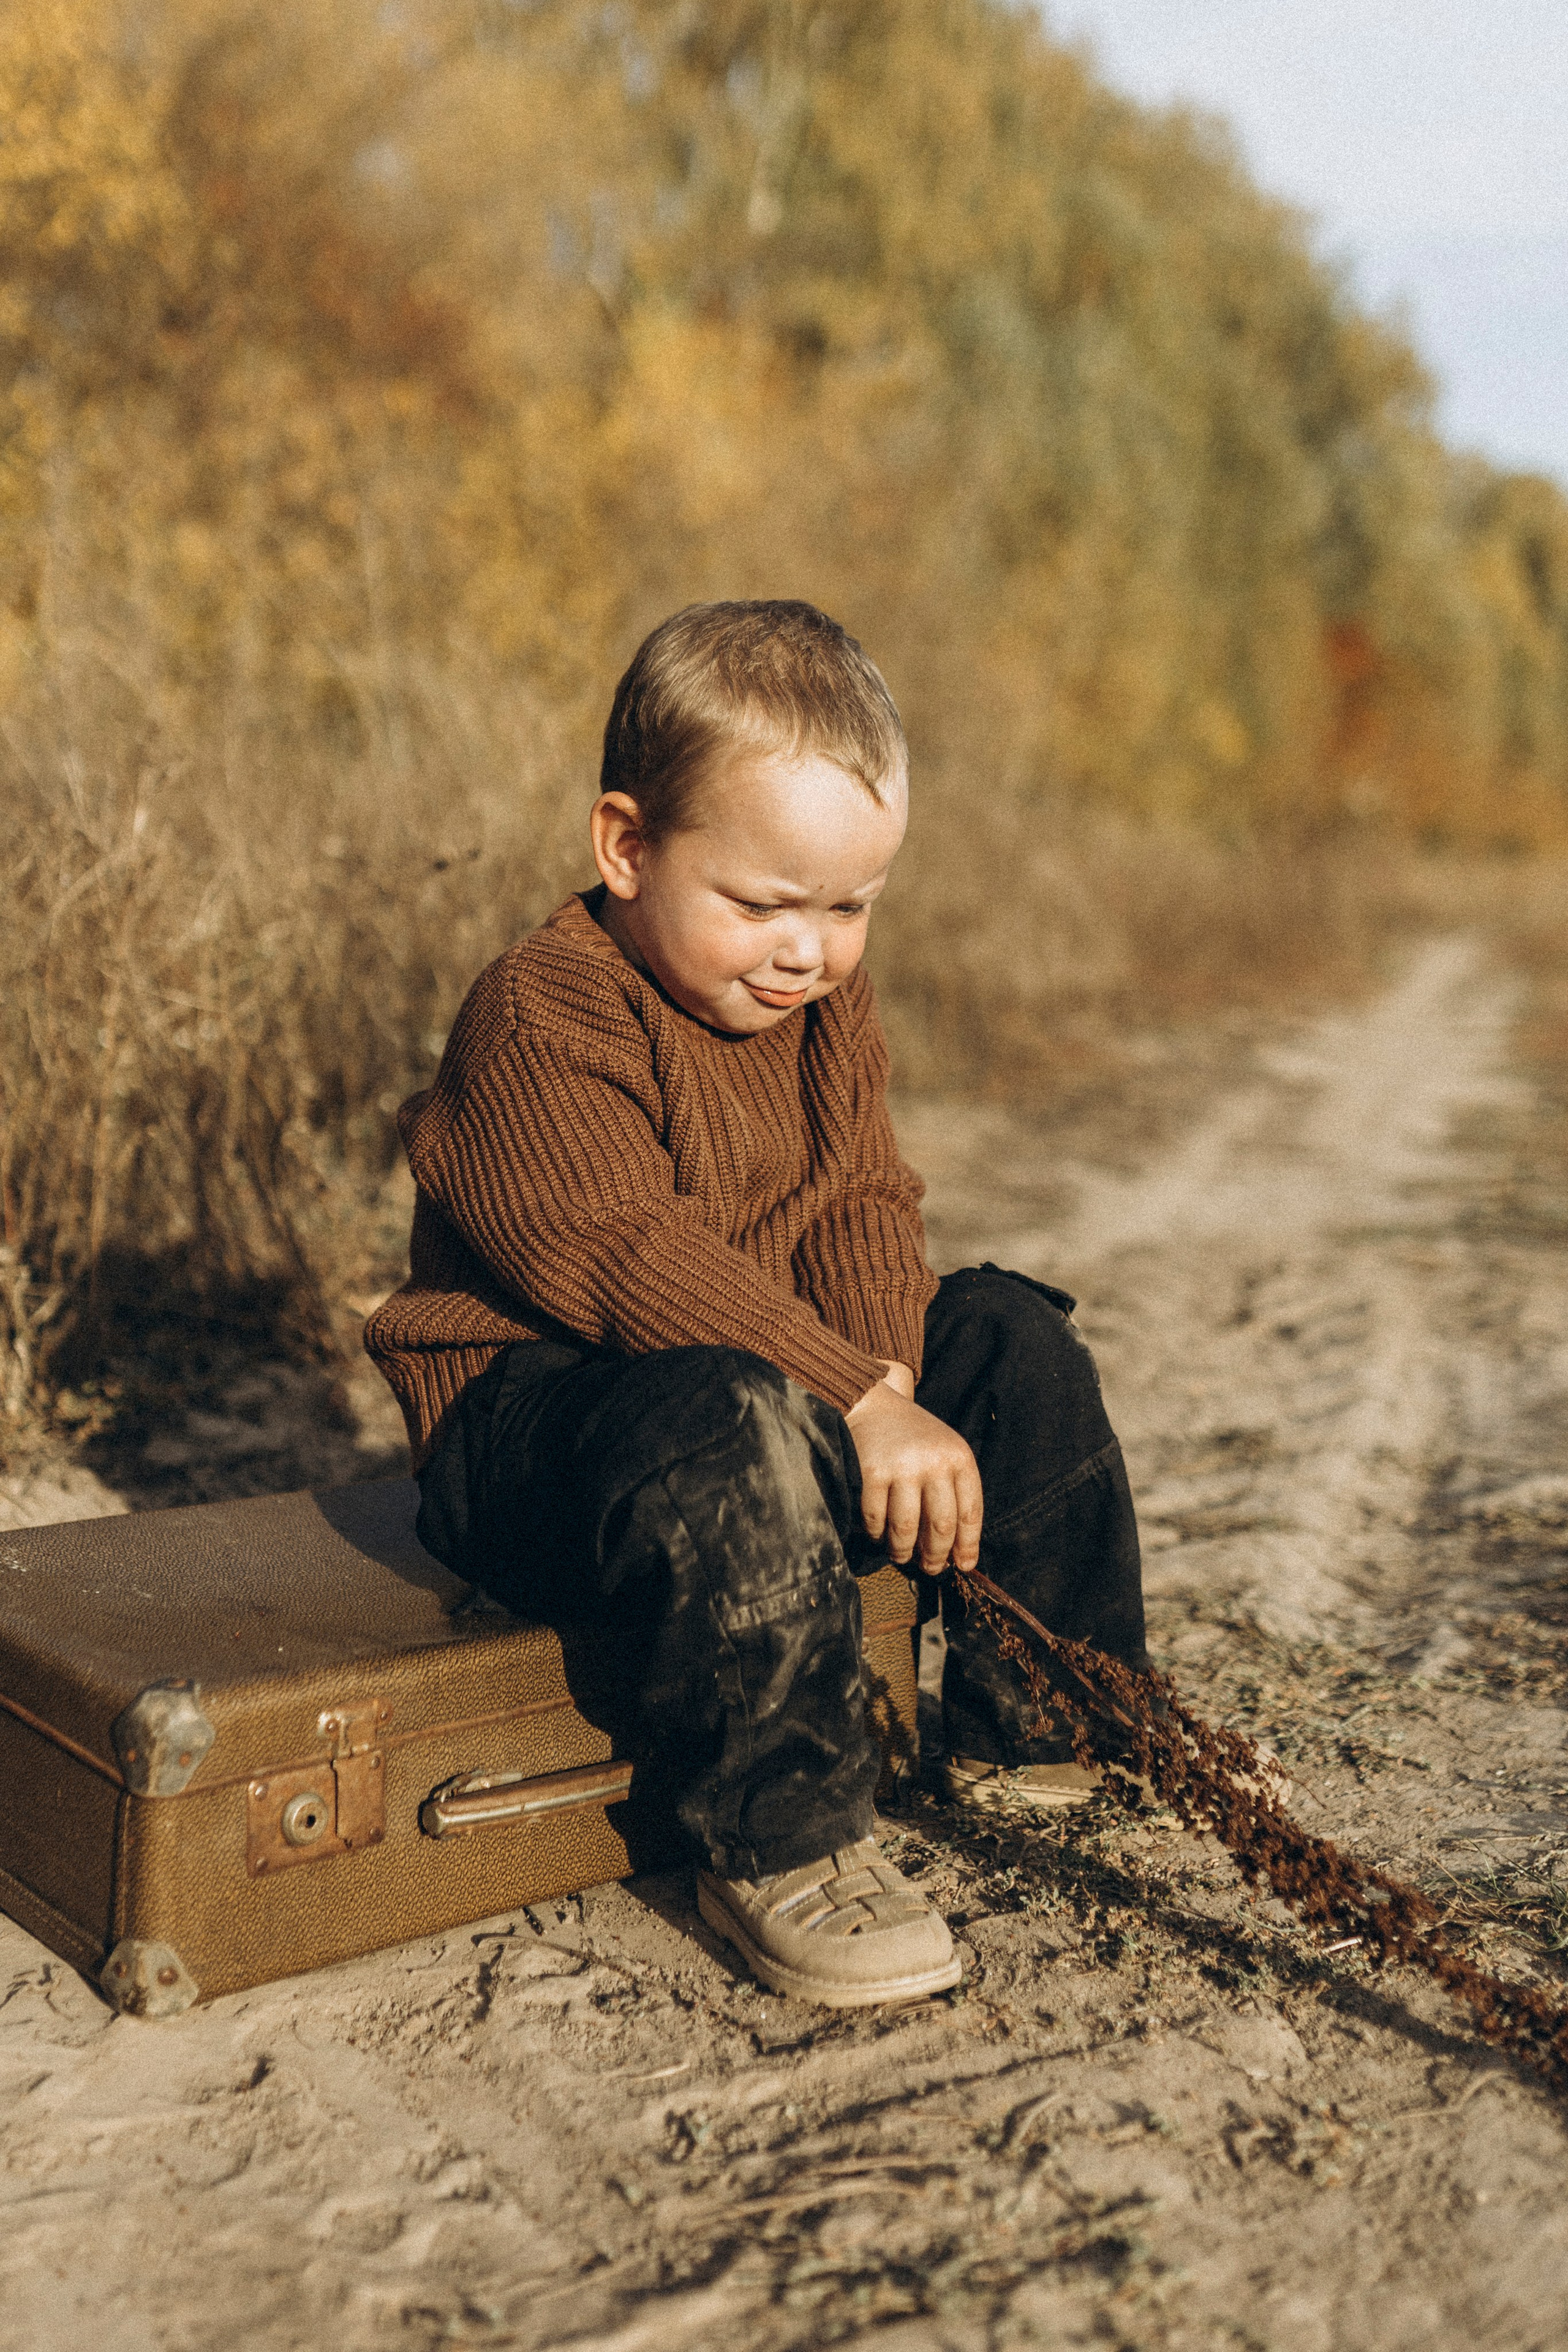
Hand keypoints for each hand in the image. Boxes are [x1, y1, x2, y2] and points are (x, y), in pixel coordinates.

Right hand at [845, 1371, 982, 1574]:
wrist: (871, 1404)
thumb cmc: (912, 1438)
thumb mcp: (944, 1453)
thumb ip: (954, 1491)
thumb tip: (959, 1551)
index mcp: (958, 1457)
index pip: (970, 1512)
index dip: (968, 1545)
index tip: (964, 1565)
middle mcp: (934, 1461)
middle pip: (941, 1526)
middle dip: (936, 1555)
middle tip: (931, 1568)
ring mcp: (902, 1467)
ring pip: (907, 1529)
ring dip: (904, 1551)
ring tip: (902, 1556)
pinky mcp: (871, 1472)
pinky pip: (876, 1519)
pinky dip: (876, 1534)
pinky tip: (878, 1536)